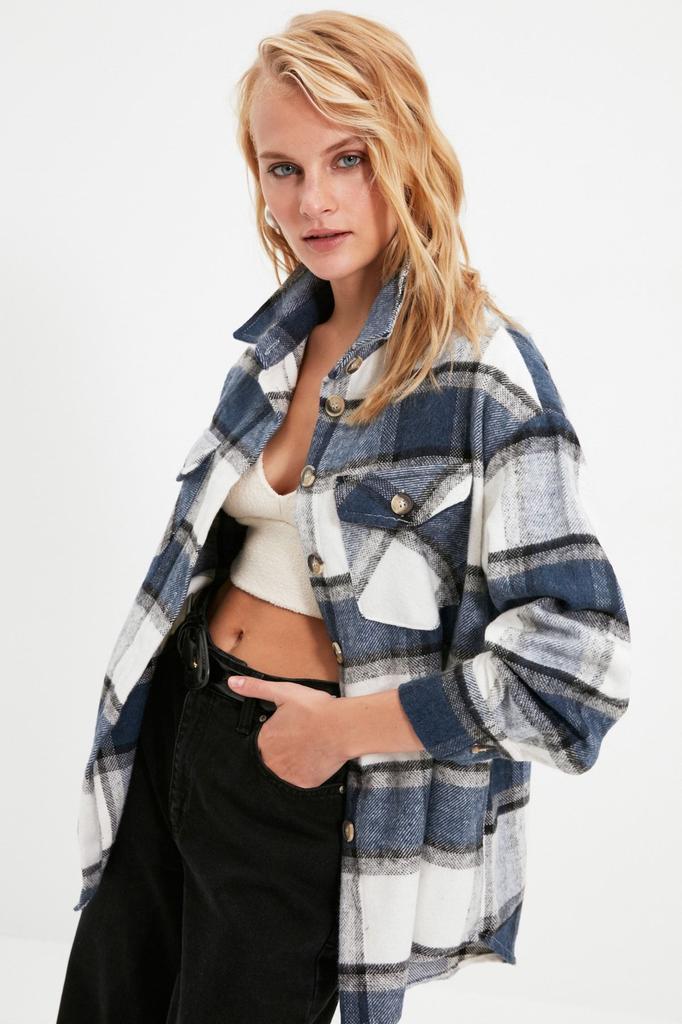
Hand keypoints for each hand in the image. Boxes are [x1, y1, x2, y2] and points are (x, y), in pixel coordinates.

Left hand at [226, 675, 346, 787]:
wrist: (343, 727)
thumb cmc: (315, 709)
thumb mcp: (283, 692)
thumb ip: (255, 688)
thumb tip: (233, 683)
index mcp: (264, 740)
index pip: (261, 742)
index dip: (275, 734)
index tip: (288, 729)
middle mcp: (271, 761)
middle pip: (270, 758)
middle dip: (282, 750)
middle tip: (299, 738)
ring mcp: (287, 775)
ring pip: (283, 771)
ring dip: (291, 762)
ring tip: (306, 748)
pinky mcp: (304, 784)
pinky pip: (299, 780)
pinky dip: (305, 772)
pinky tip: (313, 759)